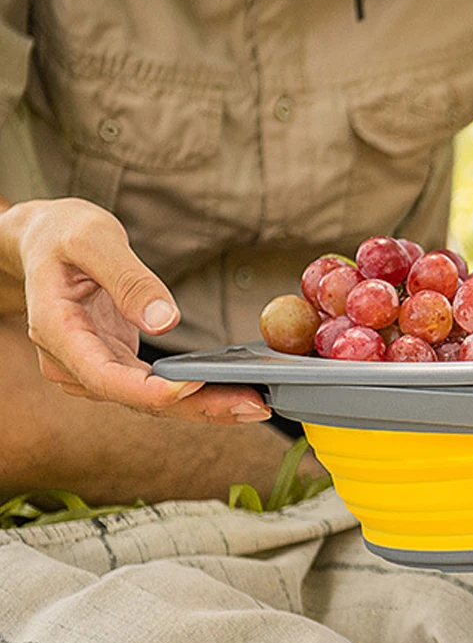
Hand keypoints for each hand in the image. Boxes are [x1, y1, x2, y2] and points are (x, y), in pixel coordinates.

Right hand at [0, 198, 270, 422]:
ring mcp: (93, 368)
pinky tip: (234, 392)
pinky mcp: (116, 366)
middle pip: (138, 398)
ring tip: (256, 403)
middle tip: (254, 407)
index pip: (104, 376)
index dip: (152, 390)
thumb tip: (164, 321)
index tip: (197, 387)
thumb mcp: (93, 238)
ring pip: (152, 400)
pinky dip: (196, 392)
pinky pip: (157, 388)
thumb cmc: (63, 235)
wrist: (44, 242)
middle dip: (199, 406)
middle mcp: (72, 361)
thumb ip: (128, 279)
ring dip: (205, 405)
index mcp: (57, 330)